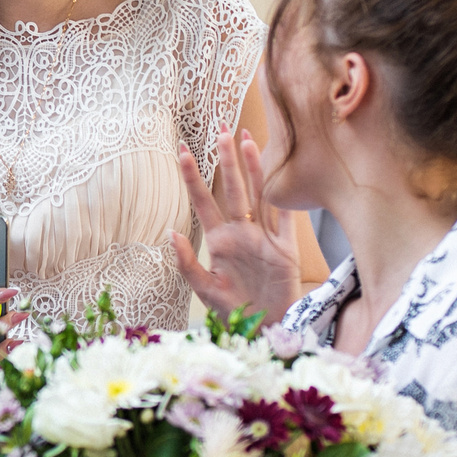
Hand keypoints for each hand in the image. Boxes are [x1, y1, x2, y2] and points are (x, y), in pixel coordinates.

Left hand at [173, 131, 299, 320]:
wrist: (265, 328)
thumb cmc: (233, 311)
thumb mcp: (204, 290)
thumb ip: (187, 263)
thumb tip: (171, 232)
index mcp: (219, 240)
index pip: (203, 201)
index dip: (192, 177)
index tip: (182, 151)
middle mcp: (241, 232)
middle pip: (232, 188)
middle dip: (226, 159)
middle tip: (220, 129)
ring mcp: (264, 236)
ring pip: (258, 194)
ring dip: (252, 167)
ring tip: (245, 138)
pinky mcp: (285, 247)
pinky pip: (284, 216)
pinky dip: (279, 194)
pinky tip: (275, 169)